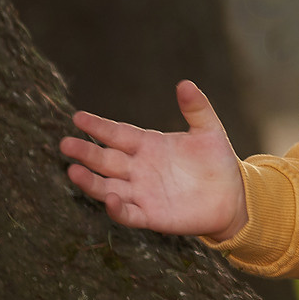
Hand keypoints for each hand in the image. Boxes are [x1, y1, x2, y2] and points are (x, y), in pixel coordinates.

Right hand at [60, 80, 248, 240]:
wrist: (233, 196)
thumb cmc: (217, 161)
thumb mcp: (209, 131)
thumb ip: (196, 109)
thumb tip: (185, 84)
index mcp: (148, 145)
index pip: (117, 134)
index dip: (98, 127)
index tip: (78, 117)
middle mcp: (139, 168)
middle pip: (106, 160)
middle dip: (86, 152)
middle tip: (65, 143)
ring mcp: (142, 193)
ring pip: (108, 187)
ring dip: (91, 181)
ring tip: (73, 171)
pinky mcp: (151, 216)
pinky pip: (128, 213)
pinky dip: (117, 208)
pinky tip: (111, 199)